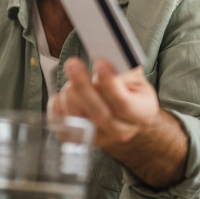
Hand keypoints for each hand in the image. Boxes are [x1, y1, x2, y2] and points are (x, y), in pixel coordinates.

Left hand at [49, 57, 187, 188]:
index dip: (110, 84)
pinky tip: (61, 95)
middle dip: (83, 87)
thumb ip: (124, 69)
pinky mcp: (81, 140)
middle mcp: (123, 131)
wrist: (124, 113)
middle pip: (99, 114)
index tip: (100, 63)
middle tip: (73, 64)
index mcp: (142, 114)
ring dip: (70, 94)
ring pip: (79, 120)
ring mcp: (101, 138)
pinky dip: (57, 109)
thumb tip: (106, 58)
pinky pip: (63, 127)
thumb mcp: (135, 76)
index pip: (124, 104)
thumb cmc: (129, 89)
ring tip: (72, 76)